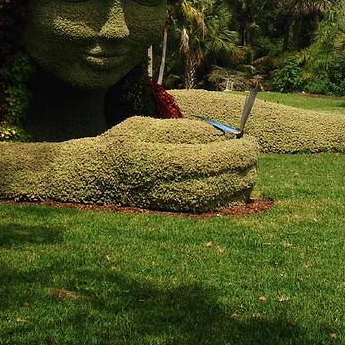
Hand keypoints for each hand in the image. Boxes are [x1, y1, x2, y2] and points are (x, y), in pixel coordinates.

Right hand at [49, 116, 258, 211]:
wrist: (92, 181)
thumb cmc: (118, 147)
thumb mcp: (142, 126)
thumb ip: (180, 130)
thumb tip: (220, 133)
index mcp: (151, 161)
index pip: (205, 160)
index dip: (234, 153)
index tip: (251, 142)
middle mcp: (160, 188)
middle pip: (217, 183)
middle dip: (243, 166)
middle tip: (252, 149)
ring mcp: (168, 207)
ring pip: (218, 201)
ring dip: (241, 182)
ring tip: (245, 164)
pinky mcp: (174, 217)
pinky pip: (211, 212)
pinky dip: (231, 199)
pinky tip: (236, 184)